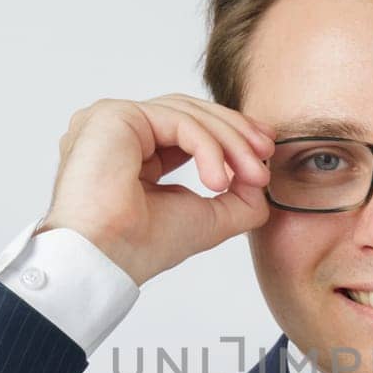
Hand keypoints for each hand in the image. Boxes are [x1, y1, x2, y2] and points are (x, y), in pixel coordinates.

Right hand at [37, 93, 277, 285]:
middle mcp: (120, 132)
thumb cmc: (141, 246)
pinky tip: (220, 179)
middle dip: (236, 132)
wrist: (106, 259)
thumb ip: (238, 199)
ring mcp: (114, 120)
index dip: (230, 134)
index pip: (188, 128)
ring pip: (187, 113)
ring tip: (251, 175)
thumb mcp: (207, 218)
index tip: (264, 152)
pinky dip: (207, 147)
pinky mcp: (114, 116)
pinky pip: (176, 120)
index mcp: (134, 153)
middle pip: (190, 113)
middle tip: (266, 154)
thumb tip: (262, 181)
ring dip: (229, 142)